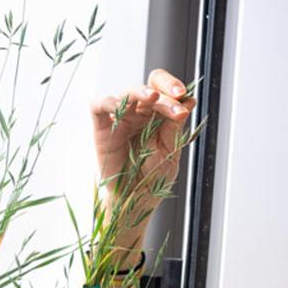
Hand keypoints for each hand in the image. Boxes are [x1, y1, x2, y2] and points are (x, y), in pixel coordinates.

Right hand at [91, 69, 194, 201]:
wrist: (135, 200)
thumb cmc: (153, 177)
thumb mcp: (170, 151)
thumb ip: (176, 126)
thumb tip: (189, 100)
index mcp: (158, 116)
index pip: (165, 90)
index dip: (174, 87)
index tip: (185, 96)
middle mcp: (139, 114)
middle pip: (149, 88)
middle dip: (165, 91)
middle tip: (177, 101)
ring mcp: (120, 120)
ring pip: (127, 93)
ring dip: (141, 92)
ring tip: (154, 97)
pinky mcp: (101, 129)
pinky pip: (97, 106)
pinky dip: (105, 101)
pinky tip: (117, 105)